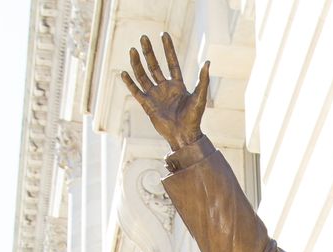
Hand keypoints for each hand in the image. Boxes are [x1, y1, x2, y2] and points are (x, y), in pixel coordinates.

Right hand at [119, 33, 209, 152]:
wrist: (184, 135)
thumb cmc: (194, 118)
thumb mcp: (200, 97)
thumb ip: (203, 79)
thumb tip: (207, 62)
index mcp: (177, 85)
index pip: (171, 62)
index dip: (168, 48)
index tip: (163, 34)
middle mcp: (165, 88)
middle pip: (154, 66)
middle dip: (149, 52)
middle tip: (144, 37)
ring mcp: (155, 95)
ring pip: (144, 76)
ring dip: (137, 63)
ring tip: (132, 50)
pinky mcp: (147, 105)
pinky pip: (136, 91)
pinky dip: (130, 83)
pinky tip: (124, 73)